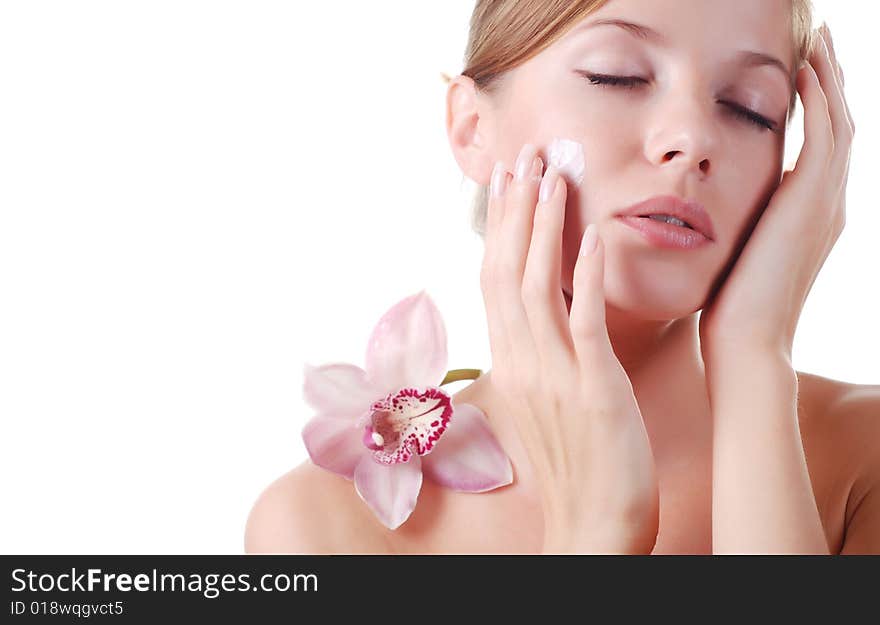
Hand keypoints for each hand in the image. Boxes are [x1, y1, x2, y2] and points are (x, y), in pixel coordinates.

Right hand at [480, 142, 658, 553]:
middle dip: (514, 210)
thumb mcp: (545, 403)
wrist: (594, 525)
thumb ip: (537, 356)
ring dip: (543, 227)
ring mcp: (553, 375)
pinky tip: (592, 235)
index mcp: (510, 363)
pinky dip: (585, 277)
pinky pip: (584, 323)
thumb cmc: (577, 465)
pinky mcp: (592, 389)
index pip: (493, 281)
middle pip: (505, 271)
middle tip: (524, 155)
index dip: (498, 228)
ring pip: (536, 287)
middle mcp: (521, 362)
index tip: (507, 181)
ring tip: (552, 175)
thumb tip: (540, 320)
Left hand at [699, 25, 853, 363]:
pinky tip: (804, 74)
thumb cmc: (731, 306)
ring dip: (829, 81)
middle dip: (831, 84)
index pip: (822, 148)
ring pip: (840, 124)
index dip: (817, 109)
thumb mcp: (739, 253)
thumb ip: (741, 223)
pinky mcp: (811, 202)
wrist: (745, 339)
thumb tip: (714, 206)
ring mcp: (826, 203)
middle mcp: (829, 205)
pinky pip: (824, 136)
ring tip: (819, 44)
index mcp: (811, 216)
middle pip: (840, 128)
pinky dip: (819, 102)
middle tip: (822, 45)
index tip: (802, 76)